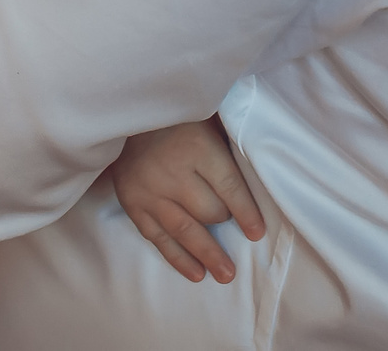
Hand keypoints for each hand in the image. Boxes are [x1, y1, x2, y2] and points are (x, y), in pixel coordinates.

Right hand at [102, 116, 263, 283]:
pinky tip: (196, 272)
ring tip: (225, 274)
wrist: (128, 114)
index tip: (257, 233)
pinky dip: (177, 258)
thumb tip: (259, 177)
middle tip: (237, 249)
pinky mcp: (132, 204)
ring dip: (207, 255)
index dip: (246, 213)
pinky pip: (158, 238)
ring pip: (184, 231)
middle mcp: (173, 172)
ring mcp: (150, 191)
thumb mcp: (207, 119)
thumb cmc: (177, 117)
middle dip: (223, 225)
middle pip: (208, 211)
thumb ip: (227, 146)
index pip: (229, 188)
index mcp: (197, 147)